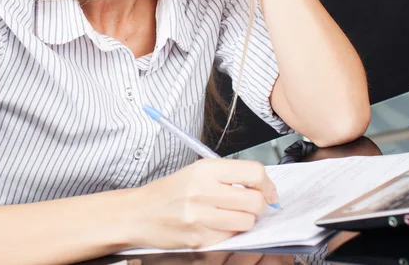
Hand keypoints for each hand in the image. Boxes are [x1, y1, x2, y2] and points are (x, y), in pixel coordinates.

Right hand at [123, 158, 278, 249]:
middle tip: (251, 204)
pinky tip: (217, 225)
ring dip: (246, 220)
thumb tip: (263, 186)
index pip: (254, 173)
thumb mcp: (199, 171)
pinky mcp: (199, 240)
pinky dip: (230, 233)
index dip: (267, 184)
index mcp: (207, 169)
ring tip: (232, 215)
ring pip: (247, 222)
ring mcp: (201, 217)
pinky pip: (230, 238)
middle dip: (259, 204)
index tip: (268, 190)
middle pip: (255, 200)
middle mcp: (204, 191)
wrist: (139, 213)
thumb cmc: (171, 191)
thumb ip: (230, 175)